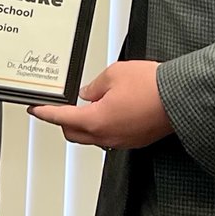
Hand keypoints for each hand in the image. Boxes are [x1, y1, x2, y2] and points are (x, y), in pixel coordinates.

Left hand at [29, 61, 172, 148]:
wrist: (178, 98)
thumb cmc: (151, 87)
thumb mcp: (115, 74)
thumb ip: (95, 85)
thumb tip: (88, 93)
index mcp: (97, 120)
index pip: (62, 118)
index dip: (45, 113)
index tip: (36, 109)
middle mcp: (107, 136)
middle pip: (74, 133)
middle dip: (63, 120)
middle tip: (61, 105)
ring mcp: (121, 141)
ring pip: (92, 137)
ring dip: (84, 124)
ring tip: (87, 104)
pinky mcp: (134, 141)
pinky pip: (109, 137)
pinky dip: (101, 125)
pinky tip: (108, 109)